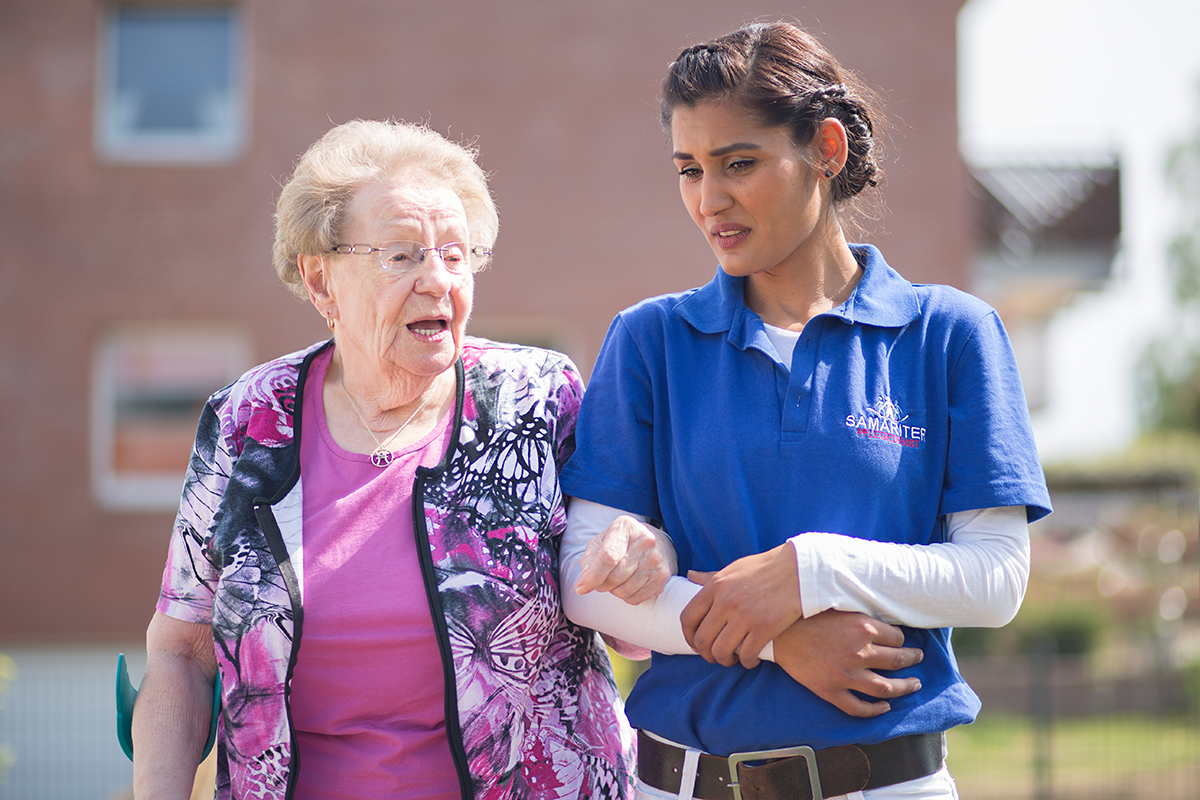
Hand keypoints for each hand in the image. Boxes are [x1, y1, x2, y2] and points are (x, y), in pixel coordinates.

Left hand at [575, 515, 675, 604]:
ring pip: (624, 590)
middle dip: (601, 584)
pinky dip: (626, 596)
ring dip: (614, 591)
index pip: (608, 556)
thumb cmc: (622, 543)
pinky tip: (629, 583)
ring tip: (617, 578)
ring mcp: (656, 560)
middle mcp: (645, 541)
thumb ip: (589, 560)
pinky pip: (635, 598)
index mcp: (626, 527)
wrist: (657, 543)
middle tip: (601, 579)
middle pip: (614, 576)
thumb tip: (583, 584)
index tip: (581, 588)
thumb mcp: (602, 541)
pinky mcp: (663, 577)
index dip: (592, 576)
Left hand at [681, 543, 801, 667]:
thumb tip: (689, 576)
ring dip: (724, 660)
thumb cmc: (765, 569)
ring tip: (732, 659)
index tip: (696, 644)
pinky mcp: (764, 628)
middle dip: (706, 653)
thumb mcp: (733, 569)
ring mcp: (744, 616)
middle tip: (715, 656)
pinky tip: (751, 659)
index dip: (688, 636)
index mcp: (716, 586)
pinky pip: (746, 655)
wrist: (798, 571)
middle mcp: (726, 602)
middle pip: (703, 639)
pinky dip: (747, 662)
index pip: (688, 617)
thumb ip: (710, 577)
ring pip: (721, 651)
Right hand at [772, 609, 923, 717]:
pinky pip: (859, 707)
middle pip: (897, 661)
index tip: (902, 641)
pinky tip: (885, 707)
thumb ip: (862, 616)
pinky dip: (876, 710)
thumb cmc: (806, 616)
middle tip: (917, 659)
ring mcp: (845, 675)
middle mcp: (858, 652)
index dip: (902, 640)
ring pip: (885, 688)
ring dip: (904, 687)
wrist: (776, 632)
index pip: (897, 638)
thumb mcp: (839, 607)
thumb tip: (886, 622)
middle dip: (912, 660)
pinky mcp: (831, 691)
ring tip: (913, 685)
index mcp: (862, 628)